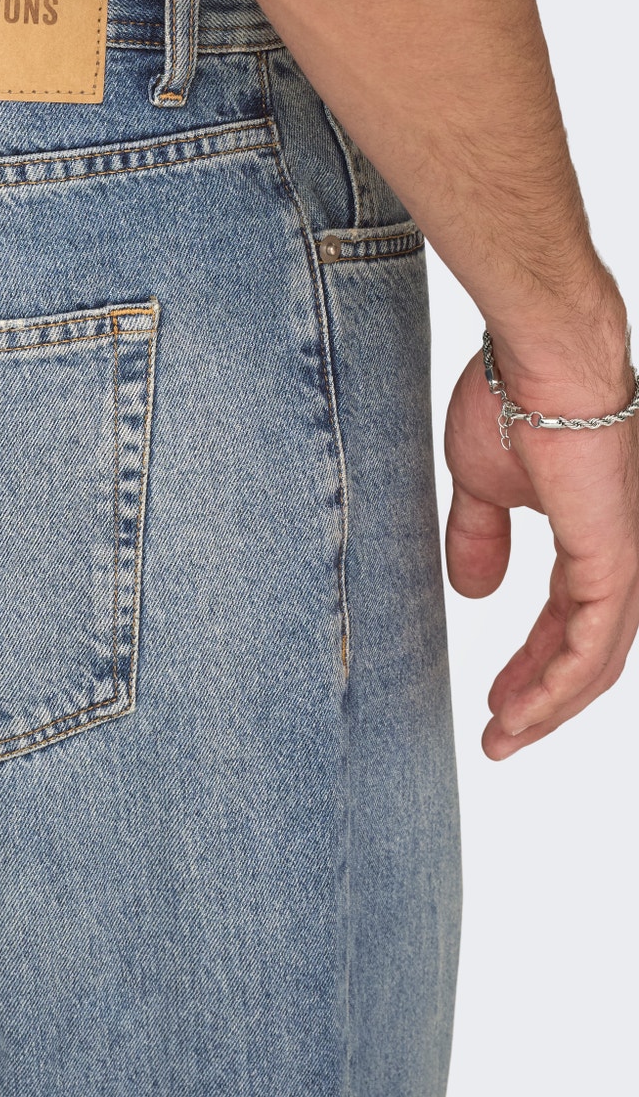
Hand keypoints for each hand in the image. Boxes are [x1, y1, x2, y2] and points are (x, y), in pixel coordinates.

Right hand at [444, 346, 638, 758]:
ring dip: (547, 707)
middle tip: (500, 735)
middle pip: (588, 653)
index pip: (569, 620)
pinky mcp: (618, 561)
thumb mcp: (482, 484)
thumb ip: (481, 537)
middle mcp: (622, 555)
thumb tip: (474, 591)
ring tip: (503, 736)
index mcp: (593, 535)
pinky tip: (522, 712)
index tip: (495, 700)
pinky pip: (591, 648)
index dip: (534, 665)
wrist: (539, 360)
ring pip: (595, 662)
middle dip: (542, 700)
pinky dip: (557, 688)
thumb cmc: (510, 399)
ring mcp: (626, 560)